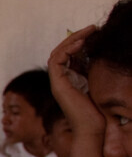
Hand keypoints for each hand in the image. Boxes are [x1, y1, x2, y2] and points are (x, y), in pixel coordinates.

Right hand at [48, 25, 106, 156]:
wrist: (94, 128)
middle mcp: (61, 80)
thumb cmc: (99, 112)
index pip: (69, 55)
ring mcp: (58, 82)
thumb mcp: (99, 85)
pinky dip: (67, 50)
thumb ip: (94, 71)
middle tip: (92, 28)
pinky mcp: (58, 84)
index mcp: (70, 80)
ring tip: (88, 32)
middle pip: (61, 51)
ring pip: (57, 53)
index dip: (79, 41)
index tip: (95, 33)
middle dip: (76, 37)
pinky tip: (81, 44)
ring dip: (72, 40)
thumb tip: (100, 54)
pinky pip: (56, 61)